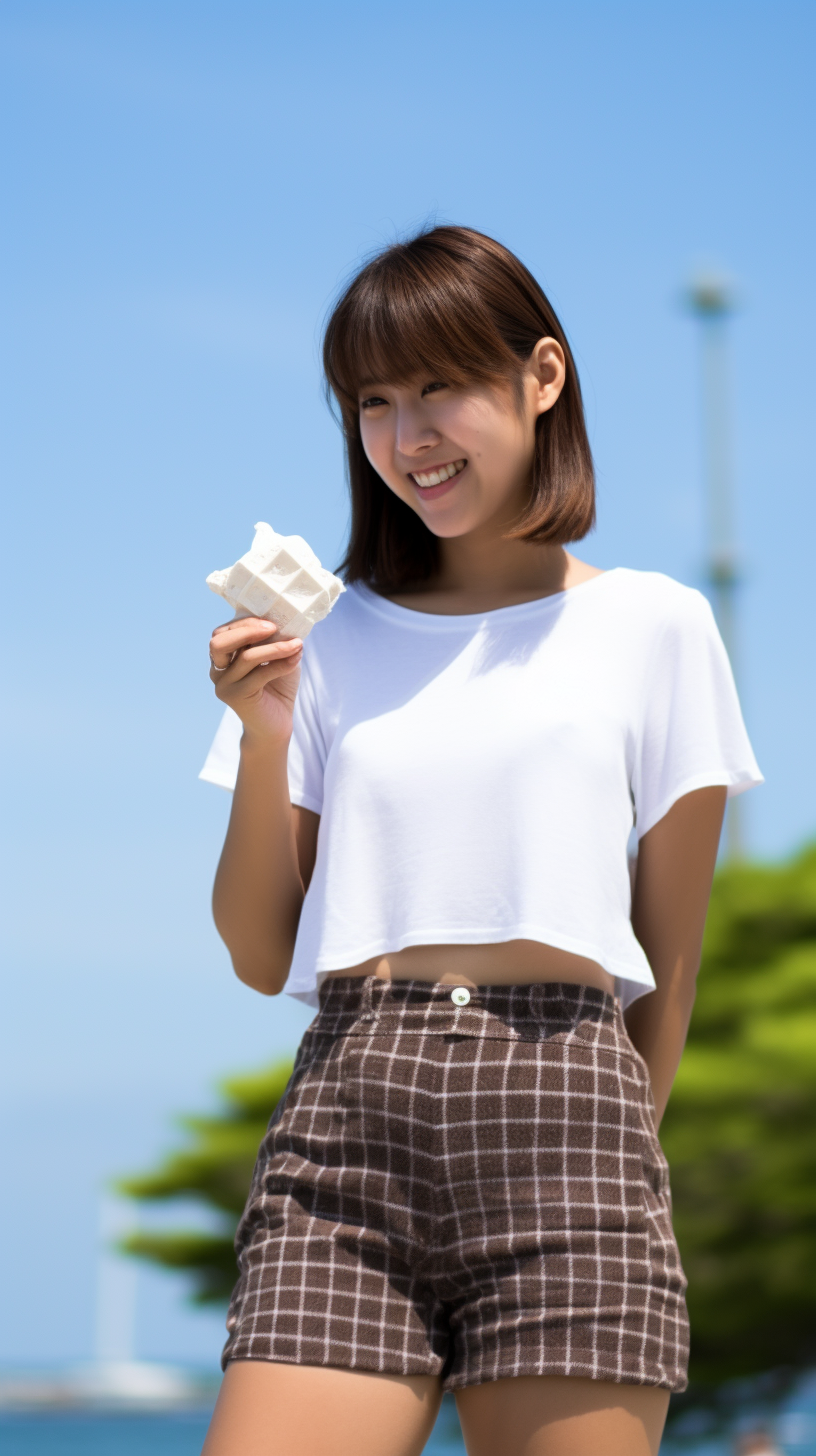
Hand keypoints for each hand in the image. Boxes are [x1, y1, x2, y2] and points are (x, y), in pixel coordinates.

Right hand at [208, 617, 302, 745]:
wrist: (276, 724)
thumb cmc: (277, 687)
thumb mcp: (275, 657)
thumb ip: (272, 640)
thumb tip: (284, 620)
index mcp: (222, 657)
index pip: (224, 631)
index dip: (246, 623)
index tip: (273, 622)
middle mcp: (218, 670)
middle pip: (220, 641)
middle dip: (248, 630)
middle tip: (274, 628)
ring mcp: (224, 685)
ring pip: (246, 657)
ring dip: (275, 647)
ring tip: (297, 644)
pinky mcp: (236, 697)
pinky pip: (260, 674)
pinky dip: (281, 664)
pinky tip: (296, 659)